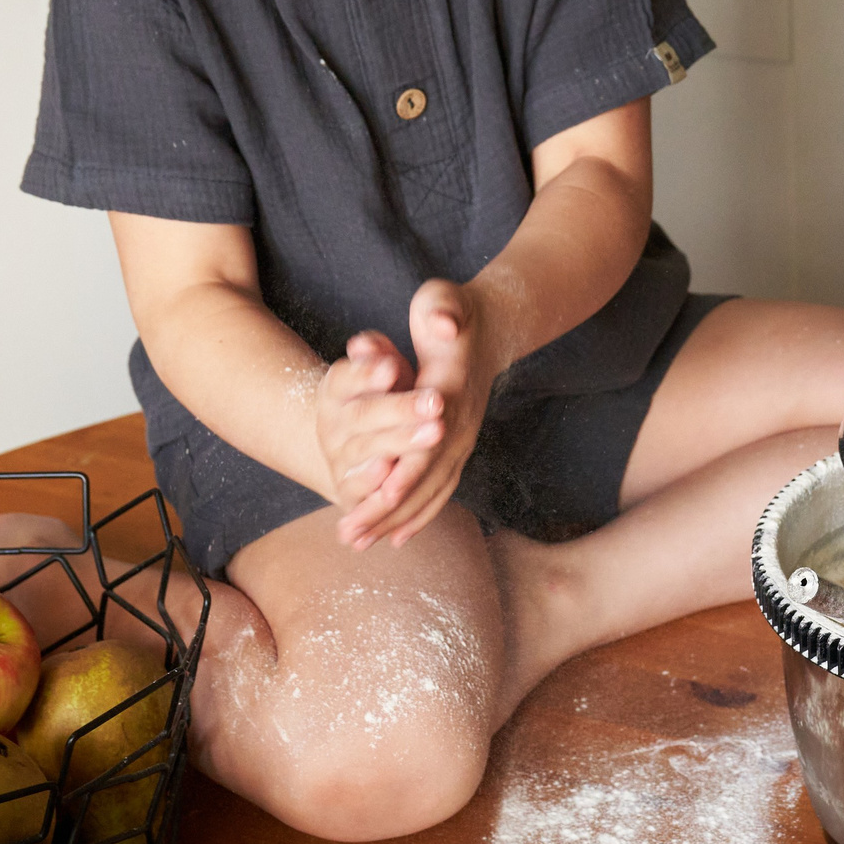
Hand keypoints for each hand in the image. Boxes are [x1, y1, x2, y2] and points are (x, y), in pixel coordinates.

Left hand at [335, 278, 499, 549]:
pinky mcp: (457, 446)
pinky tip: (394, 535)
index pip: (429, 442)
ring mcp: (461, 439)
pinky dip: (417, 513)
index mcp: (451, 394)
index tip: (376, 499)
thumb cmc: (454, 314)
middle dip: (388, 509)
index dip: (405, 470)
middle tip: (351, 535)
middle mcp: (460, 425)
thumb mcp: (446, 301)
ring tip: (360, 542)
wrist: (493, 325)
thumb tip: (444, 324)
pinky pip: (439, 487)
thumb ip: (445, 312)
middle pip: (426, 477)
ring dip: (396, 519)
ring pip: (431, 489)